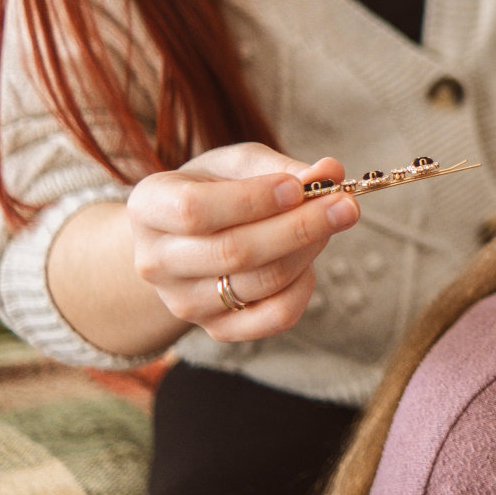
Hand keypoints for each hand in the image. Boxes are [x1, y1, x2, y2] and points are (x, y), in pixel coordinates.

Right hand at [126, 143, 359, 341]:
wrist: (185, 239)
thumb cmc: (215, 189)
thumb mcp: (236, 165)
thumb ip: (281, 167)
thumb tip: (331, 172)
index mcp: (149, 207)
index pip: (194, 210)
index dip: (252, 200)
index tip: (298, 186)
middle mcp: (155, 261)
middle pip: (234, 252)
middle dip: (300, 227)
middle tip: (347, 206)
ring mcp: (183, 302)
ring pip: (261, 282)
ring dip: (308, 249)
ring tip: (331, 221)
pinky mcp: (216, 329)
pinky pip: (274, 316)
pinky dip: (304, 287)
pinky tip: (309, 260)